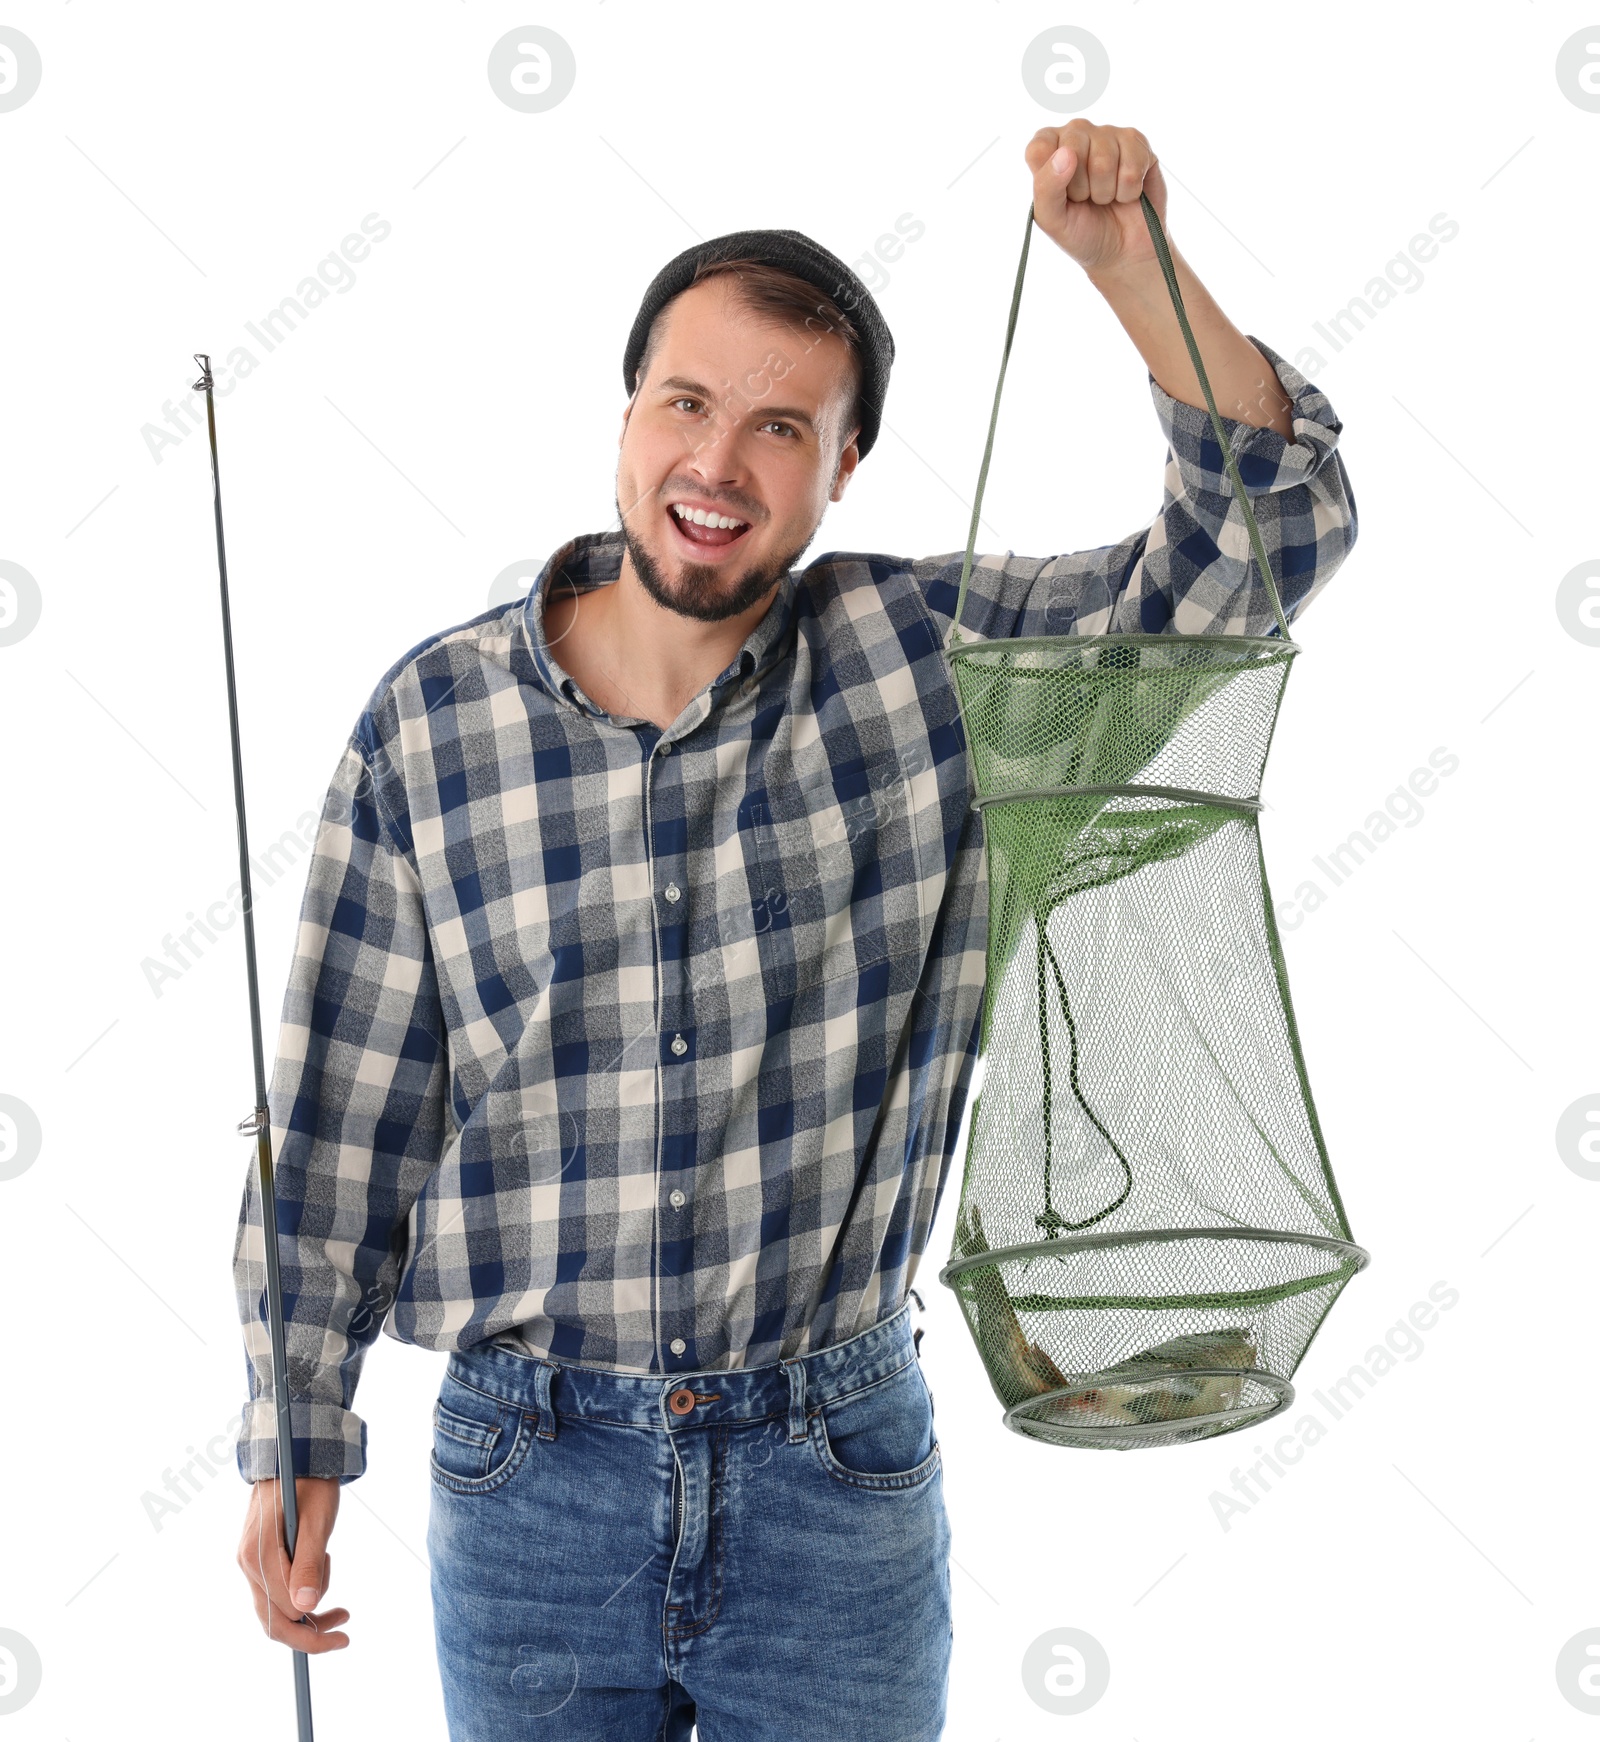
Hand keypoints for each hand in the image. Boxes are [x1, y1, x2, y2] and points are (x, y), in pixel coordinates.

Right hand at [237, 1475, 348, 1652]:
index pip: (284, 1613)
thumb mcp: (318, 1521)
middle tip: (343, 1632)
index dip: (314, 1630)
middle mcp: (247, 1563)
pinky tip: (319, 1570)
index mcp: (259, 1555)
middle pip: (273, 1620)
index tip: (345, 1629)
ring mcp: (248, 1563)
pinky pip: (274, 1592)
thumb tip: (306, 1606)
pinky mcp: (256, 1561)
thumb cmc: (311, 1485)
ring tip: (330, 1566)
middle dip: (310, 1631)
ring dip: (307, 1606)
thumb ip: (310, 1564)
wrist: (295, 1458)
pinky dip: (298, 1592)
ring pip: (274, 1609)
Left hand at [1024, 123, 1167, 276]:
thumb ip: (1046, 187)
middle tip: (1086, 199)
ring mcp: (1109, 135)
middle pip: (1074, 146)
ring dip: (1106, 191)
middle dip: (1082, 186)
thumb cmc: (1081, 233)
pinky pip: (1133, 163)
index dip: (1052, 175)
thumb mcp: (1052, 219)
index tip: (1062, 195)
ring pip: (1105, 158)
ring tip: (1106, 198)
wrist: (1122, 252)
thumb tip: (1066, 153)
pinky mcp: (1137, 143)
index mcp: (1049, 151)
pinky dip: (1129, 190)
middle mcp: (1077, 135)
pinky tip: (1126, 193)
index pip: (1040, 145)